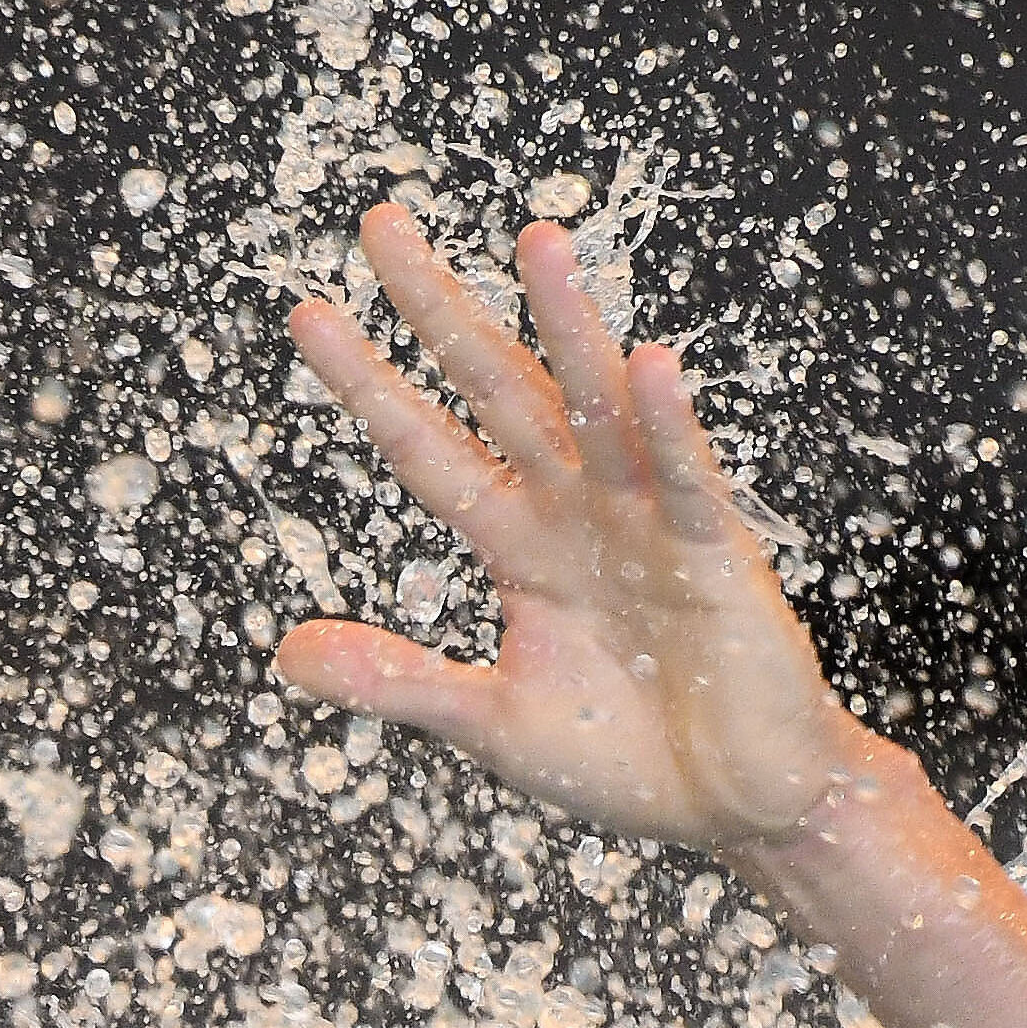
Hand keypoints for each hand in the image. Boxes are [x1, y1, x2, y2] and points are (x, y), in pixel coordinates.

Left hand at [276, 207, 893, 856]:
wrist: (740, 805)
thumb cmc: (627, 760)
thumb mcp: (492, 725)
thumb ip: (398, 683)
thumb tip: (286, 653)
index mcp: (518, 545)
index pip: (426, 447)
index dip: (369, 384)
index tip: (308, 315)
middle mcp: (576, 509)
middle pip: (496, 390)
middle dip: (439, 310)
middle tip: (379, 222)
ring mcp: (648, 521)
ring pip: (597, 405)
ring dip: (567, 326)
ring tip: (534, 240)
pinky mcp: (718, 555)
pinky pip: (687, 481)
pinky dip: (668, 427)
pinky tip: (648, 365)